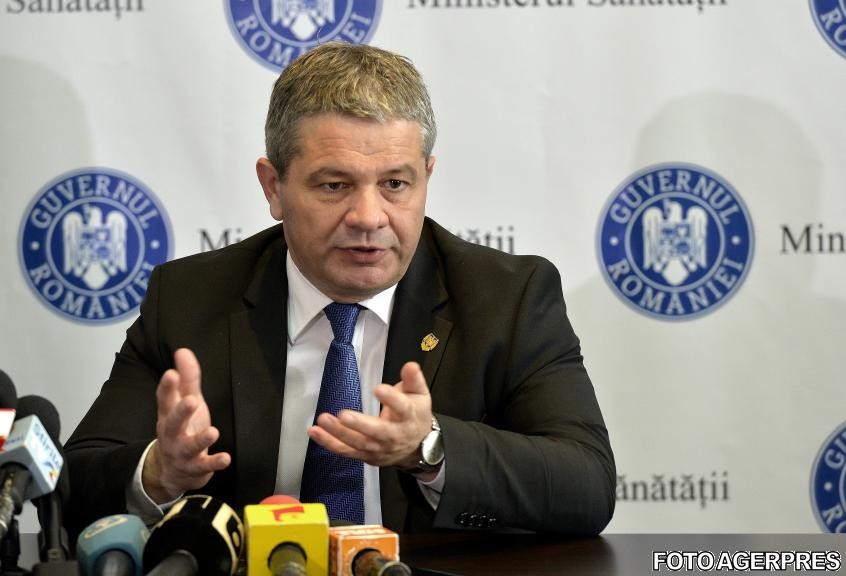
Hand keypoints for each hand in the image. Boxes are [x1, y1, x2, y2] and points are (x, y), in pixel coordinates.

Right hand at [142, 348, 230, 503]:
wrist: (173, 471)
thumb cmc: (182, 429)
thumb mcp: (185, 402)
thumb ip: (187, 378)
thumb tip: (183, 350)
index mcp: (168, 415)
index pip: (165, 399)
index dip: (167, 387)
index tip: (171, 373)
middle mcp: (172, 434)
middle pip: (172, 423)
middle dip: (180, 412)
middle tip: (191, 400)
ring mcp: (182, 453)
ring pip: (189, 447)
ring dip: (200, 440)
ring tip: (213, 432)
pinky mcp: (195, 468)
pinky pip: (204, 466)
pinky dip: (214, 463)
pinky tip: (226, 458)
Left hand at [307, 361, 433, 471]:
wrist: (417, 447)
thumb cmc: (415, 415)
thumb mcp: (420, 394)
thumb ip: (413, 379)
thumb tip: (410, 366)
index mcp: (408, 417)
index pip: (401, 407)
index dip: (391, 398)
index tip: (378, 388)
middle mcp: (393, 436)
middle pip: (377, 431)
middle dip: (360, 424)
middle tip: (344, 415)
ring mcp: (378, 448)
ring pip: (357, 442)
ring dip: (338, 432)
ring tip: (323, 419)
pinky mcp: (365, 455)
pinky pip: (345, 451)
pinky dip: (328, 443)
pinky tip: (314, 432)